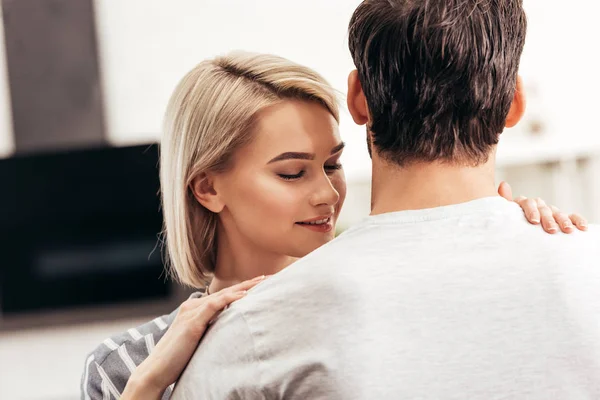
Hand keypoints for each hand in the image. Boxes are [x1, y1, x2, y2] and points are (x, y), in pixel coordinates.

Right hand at [122, 275, 266, 399]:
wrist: (156, 371)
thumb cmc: (177, 359)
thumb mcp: (198, 341)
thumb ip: (211, 331)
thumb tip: (229, 329)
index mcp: (195, 310)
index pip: (224, 296)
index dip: (244, 289)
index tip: (262, 285)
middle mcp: (192, 306)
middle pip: (226, 291)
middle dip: (249, 284)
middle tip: (269, 277)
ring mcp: (191, 313)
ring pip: (223, 295)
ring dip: (244, 287)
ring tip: (263, 281)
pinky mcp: (192, 322)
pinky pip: (214, 306)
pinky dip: (230, 298)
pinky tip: (245, 295)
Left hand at [497, 181, 587, 233]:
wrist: (522, 240)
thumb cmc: (512, 227)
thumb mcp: (506, 216)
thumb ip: (505, 202)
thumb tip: (504, 184)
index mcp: (524, 204)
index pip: (528, 203)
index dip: (531, 210)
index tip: (534, 221)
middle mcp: (539, 206)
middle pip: (544, 209)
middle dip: (548, 219)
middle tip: (551, 230)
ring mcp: (551, 212)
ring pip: (558, 213)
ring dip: (563, 220)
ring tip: (567, 230)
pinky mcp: (563, 219)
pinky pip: (572, 216)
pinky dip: (578, 220)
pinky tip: (582, 227)